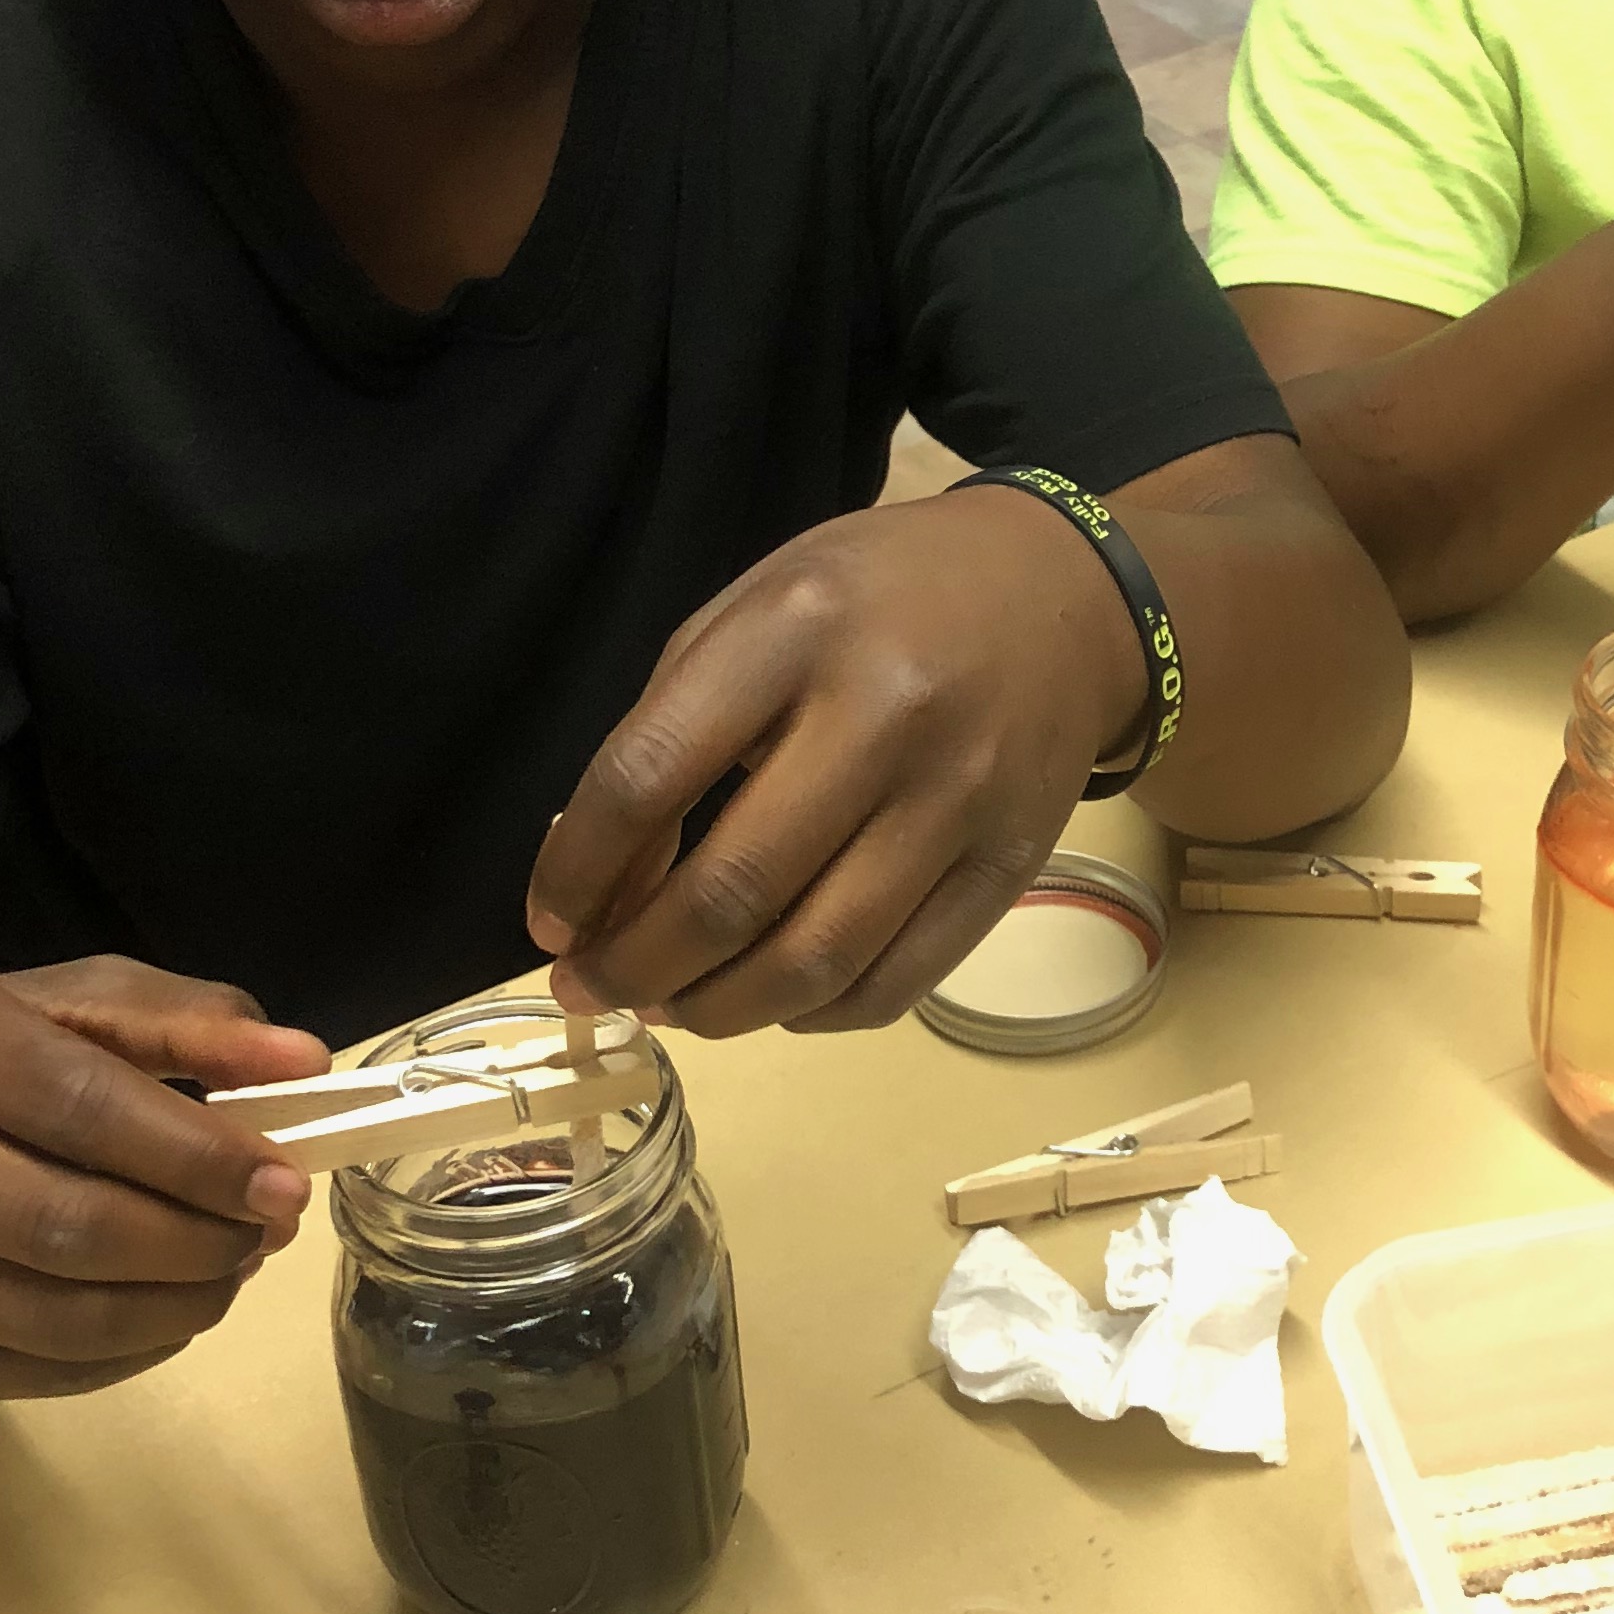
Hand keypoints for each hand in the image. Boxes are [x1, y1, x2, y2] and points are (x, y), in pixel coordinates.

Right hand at [0, 960, 327, 1401]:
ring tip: (229, 1273)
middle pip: (65, 1226)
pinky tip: (168, 1314)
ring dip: (172, 1308)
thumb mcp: (75, 1003)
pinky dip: (123, 1356)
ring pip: (50, 1318)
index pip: (81, 1106)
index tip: (281, 1184)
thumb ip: (190, 1020)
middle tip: (266, 1235)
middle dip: (194, 1243)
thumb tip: (303, 1062)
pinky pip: (24, 1375)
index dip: (196, 1156)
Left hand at [529, 490, 1150, 1041]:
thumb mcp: (758, 610)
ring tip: (671, 1005)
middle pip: (731, 890)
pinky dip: (810, 1015)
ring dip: (716, 1009)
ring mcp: (959, 800)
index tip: (549, 921)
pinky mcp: (1010, 868)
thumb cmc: (879, 600)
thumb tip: (602, 891)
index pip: (651, 775)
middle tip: (594, 987)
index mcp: (797, 628)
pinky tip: (771, 999)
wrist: (1064, 597)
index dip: (577, 870)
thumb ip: (670, 731)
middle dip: (636, 966)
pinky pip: (894, 983)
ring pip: (814, 961)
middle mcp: (885, 715)